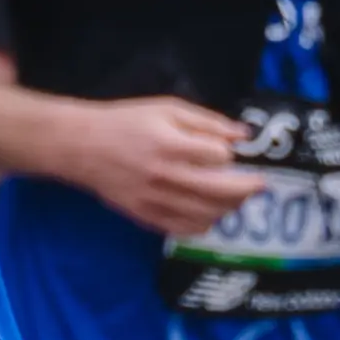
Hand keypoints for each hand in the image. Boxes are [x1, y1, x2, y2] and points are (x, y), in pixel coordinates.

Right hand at [67, 95, 258, 236]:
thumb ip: (207, 121)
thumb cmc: (125, 122)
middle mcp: (165, 176)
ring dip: (229, 208)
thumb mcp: (167, 109)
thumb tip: (244, 134)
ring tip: (235, 198)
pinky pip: (185, 230)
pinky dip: (204, 224)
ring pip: (207, 215)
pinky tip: (209, 213)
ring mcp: (155, 201)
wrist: (80, 147)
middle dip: (248, 189)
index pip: (220, 157)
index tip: (229, 151)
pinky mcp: (145, 217)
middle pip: (221, 192)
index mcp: (170, 145)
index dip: (230, 154)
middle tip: (259, 184)